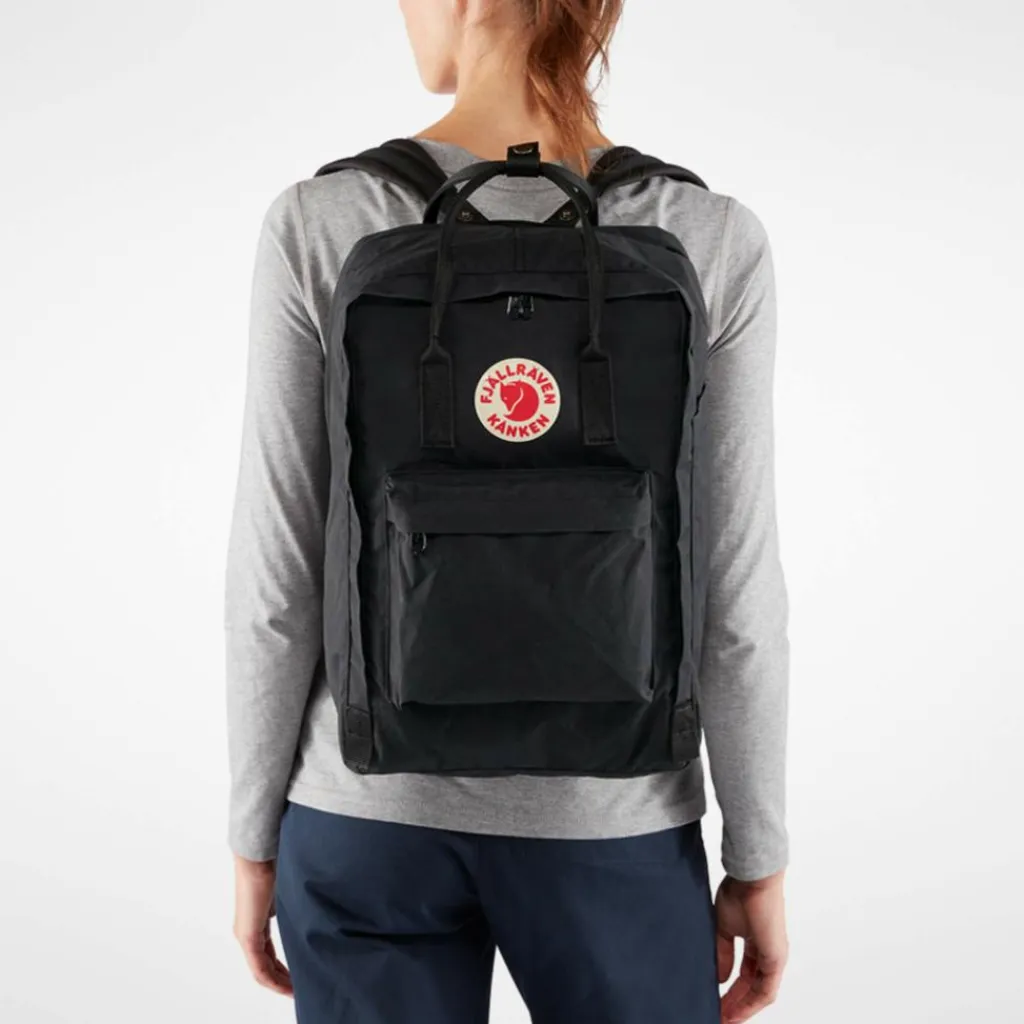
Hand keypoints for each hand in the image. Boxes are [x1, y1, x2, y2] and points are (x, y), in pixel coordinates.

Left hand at [233, 855, 292, 996]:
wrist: (258, 858)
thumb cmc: (273, 867)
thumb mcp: (286, 895)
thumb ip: (292, 909)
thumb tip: (310, 912)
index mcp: (256, 923)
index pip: (269, 955)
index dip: (282, 969)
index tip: (297, 977)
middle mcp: (248, 932)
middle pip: (264, 966)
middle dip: (281, 981)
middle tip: (297, 990)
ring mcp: (246, 935)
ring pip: (261, 970)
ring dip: (277, 983)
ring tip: (293, 992)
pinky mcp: (247, 935)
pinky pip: (259, 966)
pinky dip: (271, 979)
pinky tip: (284, 986)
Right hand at [715, 870, 787, 1021]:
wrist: (752, 878)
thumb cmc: (740, 892)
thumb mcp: (724, 928)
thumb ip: (723, 953)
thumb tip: (720, 978)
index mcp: (756, 942)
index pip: (744, 974)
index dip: (731, 991)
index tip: (716, 1002)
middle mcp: (768, 953)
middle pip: (752, 987)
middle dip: (735, 1004)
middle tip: (719, 1016)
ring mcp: (774, 957)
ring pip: (760, 992)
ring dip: (742, 1008)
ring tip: (725, 1020)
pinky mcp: (776, 958)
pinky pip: (765, 990)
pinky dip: (751, 1004)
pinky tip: (737, 1012)